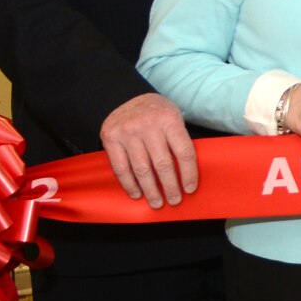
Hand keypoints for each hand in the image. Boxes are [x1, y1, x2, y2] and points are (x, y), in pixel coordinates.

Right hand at [100, 93, 197, 208]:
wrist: (126, 97)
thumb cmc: (156, 113)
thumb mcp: (173, 117)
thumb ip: (179, 139)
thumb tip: (187, 173)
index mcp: (170, 120)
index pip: (184, 152)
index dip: (188, 174)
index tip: (190, 189)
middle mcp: (149, 126)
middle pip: (163, 164)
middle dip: (170, 186)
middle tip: (174, 201)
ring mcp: (128, 132)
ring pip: (142, 169)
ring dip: (150, 190)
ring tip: (157, 203)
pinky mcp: (111, 139)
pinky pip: (121, 168)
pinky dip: (129, 184)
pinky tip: (137, 194)